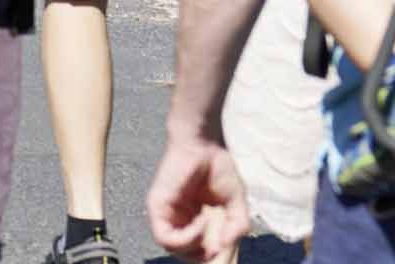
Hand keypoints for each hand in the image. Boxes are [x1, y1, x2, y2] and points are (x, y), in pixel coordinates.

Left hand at [148, 131, 250, 261]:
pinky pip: (166, 237)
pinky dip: (186, 237)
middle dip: (206, 256)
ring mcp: (167, 214)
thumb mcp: (237, 203)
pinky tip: (201, 221)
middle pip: (187, 255)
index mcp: (195, 222)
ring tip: (209, 224)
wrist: (204, 142)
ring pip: (174, 250)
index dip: (214, 258)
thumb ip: (237, 227)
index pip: (200, 252)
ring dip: (196, 246)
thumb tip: (224, 247)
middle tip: (220, 243)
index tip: (227, 251)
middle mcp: (179, 220)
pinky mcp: (157, 206)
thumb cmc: (219, 168)